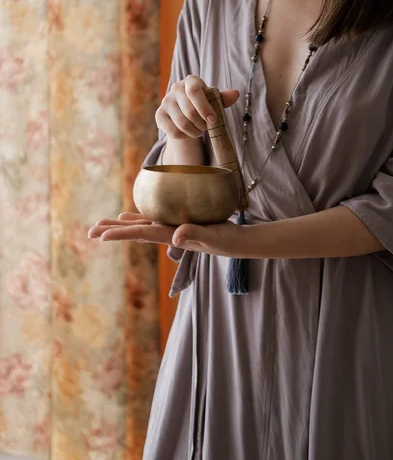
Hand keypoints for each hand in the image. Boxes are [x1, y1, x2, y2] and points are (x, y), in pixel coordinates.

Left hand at [88, 212, 252, 257]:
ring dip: (120, 226)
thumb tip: (176, 237)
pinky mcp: (176, 224)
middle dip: (112, 231)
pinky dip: (137, 218)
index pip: (140, 234)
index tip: (100, 235)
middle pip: (134, 231)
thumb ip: (195, 234)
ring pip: (139, 226)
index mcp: (170, 236)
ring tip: (101, 225)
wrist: (235, 243)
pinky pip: (151, 221)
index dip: (120, 234)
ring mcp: (170, 229)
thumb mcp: (212, 236)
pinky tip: (127, 216)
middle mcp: (166, 233)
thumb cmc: (225, 240)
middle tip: (90, 232)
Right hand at [155, 75, 239, 139]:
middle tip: (207, 127)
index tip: (213, 120)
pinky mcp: (159, 115)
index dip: (205, 108)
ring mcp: (166, 101)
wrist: (186, 112)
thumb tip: (235, 94)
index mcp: (191, 81)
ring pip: (182, 124)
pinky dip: (184, 136)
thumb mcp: (215, 101)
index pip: (194, 91)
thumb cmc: (204, 104)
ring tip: (199, 131)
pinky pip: (173, 132)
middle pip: (190, 111)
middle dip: (202, 124)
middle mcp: (176, 88)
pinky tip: (188, 134)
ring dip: (194, 132)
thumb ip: (223, 98)